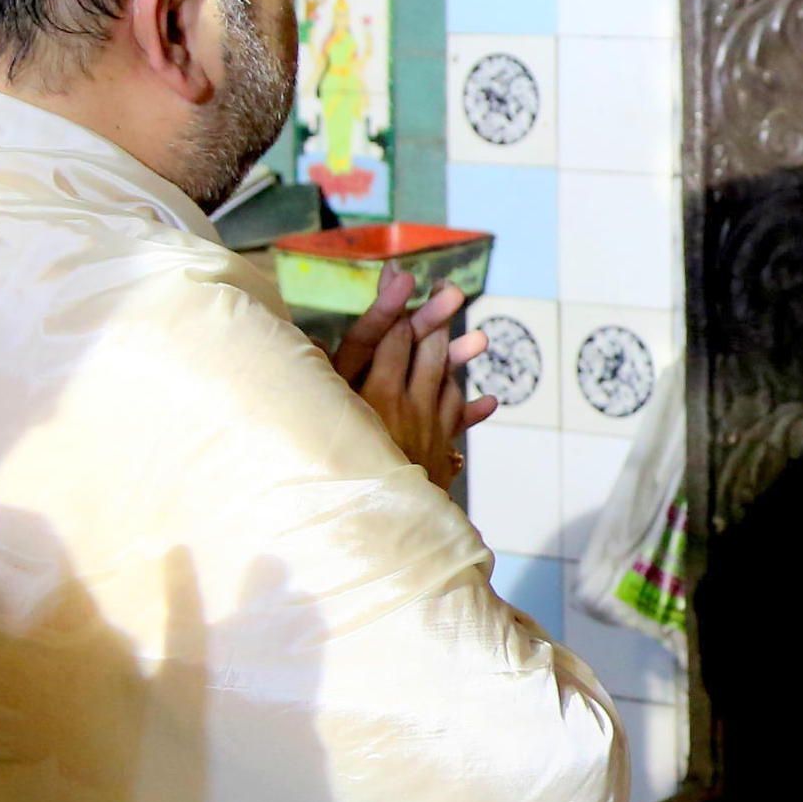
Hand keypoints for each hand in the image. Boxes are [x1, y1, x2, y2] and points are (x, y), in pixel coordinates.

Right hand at [334, 265, 496, 489]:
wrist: (370, 525)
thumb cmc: (326, 469)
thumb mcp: (320, 421)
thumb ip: (323, 381)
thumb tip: (316, 341)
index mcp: (361, 393)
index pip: (379, 338)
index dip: (390, 304)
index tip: (401, 275)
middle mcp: (396, 404)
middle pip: (420, 350)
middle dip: (435, 318)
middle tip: (450, 291)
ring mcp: (423, 425)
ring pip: (443, 379)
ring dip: (460, 354)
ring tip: (480, 337)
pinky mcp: (437, 451)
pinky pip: (455, 421)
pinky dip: (469, 409)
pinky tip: (486, 400)